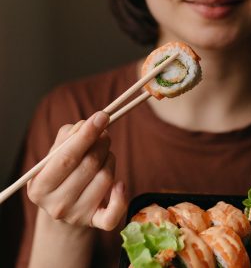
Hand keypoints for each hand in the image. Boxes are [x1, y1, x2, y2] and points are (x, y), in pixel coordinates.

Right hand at [27, 111, 126, 230]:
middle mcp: (57, 205)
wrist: (64, 206)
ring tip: (104, 155)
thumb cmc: (61, 172)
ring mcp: (77, 216)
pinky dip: (121, 196)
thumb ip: (69, 136)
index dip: (86, 136)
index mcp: (40, 186)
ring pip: (106, 178)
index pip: (66, 157)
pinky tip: (119, 184)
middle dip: (102, 143)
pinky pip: (114, 212)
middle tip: (105, 134)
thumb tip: (89, 125)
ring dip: (110, 159)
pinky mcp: (95, 223)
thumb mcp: (56, 154)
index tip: (102, 116)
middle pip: (90, 165)